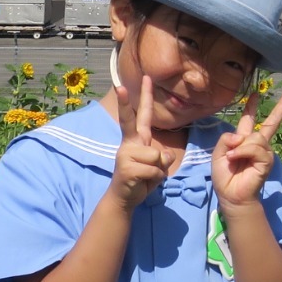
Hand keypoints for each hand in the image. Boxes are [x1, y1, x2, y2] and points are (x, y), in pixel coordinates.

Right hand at [109, 74, 175, 210]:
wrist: (124, 199)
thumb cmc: (142, 179)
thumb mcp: (158, 166)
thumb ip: (163, 157)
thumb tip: (163, 156)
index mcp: (137, 139)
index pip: (141, 116)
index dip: (141, 99)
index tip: (131, 81)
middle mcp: (129, 143)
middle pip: (131, 121)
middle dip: (126, 103)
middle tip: (118, 85)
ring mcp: (125, 155)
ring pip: (158, 156)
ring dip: (159, 170)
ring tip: (147, 175)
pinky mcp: (126, 169)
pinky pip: (155, 171)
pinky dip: (156, 180)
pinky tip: (144, 182)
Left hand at [214, 87, 281, 208]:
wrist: (230, 194)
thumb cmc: (224, 175)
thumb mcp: (218, 153)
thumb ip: (227, 138)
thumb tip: (242, 136)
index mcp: (244, 139)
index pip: (249, 119)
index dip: (251, 107)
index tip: (255, 93)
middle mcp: (257, 143)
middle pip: (272, 122)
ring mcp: (264, 151)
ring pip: (256, 137)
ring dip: (241, 147)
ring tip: (232, 157)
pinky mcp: (267, 160)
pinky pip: (256, 148)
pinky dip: (244, 152)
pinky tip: (237, 158)